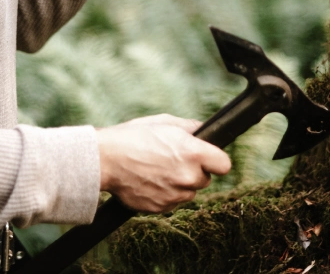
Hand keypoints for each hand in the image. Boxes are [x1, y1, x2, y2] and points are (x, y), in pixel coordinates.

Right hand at [95, 114, 230, 212]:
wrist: (104, 160)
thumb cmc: (132, 137)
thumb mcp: (163, 122)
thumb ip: (189, 127)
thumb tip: (203, 130)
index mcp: (193, 153)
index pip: (224, 165)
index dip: (216, 160)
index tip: (209, 158)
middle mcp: (188, 177)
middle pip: (205, 180)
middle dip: (194, 171)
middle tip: (173, 160)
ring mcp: (175, 195)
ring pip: (188, 192)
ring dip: (180, 184)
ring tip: (158, 170)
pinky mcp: (161, 208)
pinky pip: (172, 202)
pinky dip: (165, 194)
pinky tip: (149, 180)